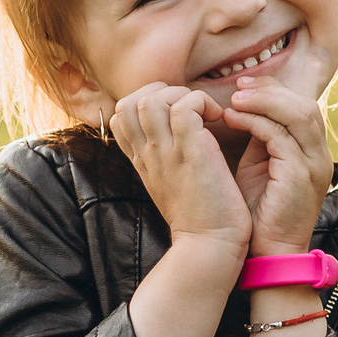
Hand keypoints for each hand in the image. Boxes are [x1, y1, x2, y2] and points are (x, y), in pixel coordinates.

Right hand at [107, 83, 251, 257]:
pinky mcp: (191, 150)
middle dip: (161, 92)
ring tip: (204, 113)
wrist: (209, 244)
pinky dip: (202, 103)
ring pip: (152, 99)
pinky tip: (217, 119)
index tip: (174, 114)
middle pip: (128, 102)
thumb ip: (162, 158)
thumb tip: (171, 135)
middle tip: (190, 109)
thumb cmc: (199, 216)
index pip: (120, 115)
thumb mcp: (168, 183)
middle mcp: (147, 154)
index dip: (145, 102)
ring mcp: (166, 152)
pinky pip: (185, 106)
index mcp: (141, 160)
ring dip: (182, 95)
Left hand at [222, 75, 329, 257]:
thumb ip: (261, 137)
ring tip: (234, 100)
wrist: (267, 253)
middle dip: (269, 90)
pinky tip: (233, 119)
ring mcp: (315, 165)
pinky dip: (255, 122)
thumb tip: (246, 107)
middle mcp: (321, 156)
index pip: (303, 106)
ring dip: (263, 101)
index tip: (243, 86)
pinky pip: (280, 136)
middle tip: (238, 87)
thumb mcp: (260, 165)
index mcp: (314, 152)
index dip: (275, 90)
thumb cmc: (258, 212)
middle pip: (305, 104)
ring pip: (297, 114)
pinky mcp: (301, 176)